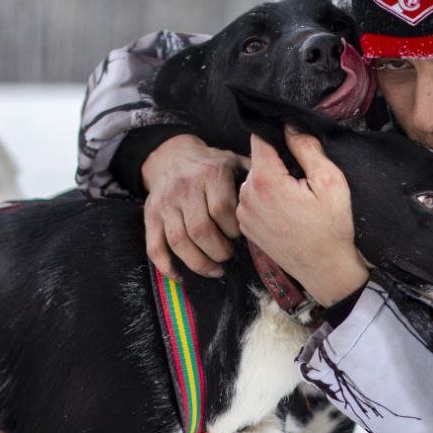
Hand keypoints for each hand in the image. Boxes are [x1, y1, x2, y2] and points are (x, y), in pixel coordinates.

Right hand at [141, 133, 250, 278]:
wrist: (172, 156)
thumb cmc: (212, 166)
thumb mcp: (235, 161)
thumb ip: (256, 176)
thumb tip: (282, 192)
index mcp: (211, 173)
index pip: (222, 210)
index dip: (234, 230)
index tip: (241, 236)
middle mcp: (185, 187)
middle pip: (201, 230)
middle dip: (219, 251)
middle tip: (229, 257)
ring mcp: (165, 203)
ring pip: (179, 241)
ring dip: (199, 263)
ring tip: (214, 269)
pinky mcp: (150, 215)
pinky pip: (154, 246)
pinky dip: (167, 266)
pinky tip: (181, 276)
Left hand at [237, 130, 369, 306]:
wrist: (326, 270)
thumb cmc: (332, 228)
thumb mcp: (330, 181)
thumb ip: (307, 148)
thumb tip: (290, 125)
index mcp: (266, 181)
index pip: (259, 138)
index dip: (276, 134)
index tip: (292, 142)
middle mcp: (247, 195)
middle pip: (258, 160)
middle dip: (278, 162)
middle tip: (302, 180)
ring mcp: (244, 213)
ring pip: (255, 179)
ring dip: (272, 182)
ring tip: (296, 200)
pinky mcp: (247, 226)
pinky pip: (254, 199)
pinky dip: (267, 200)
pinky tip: (287, 213)